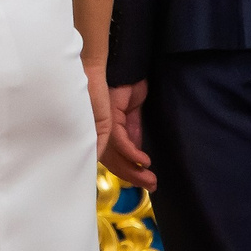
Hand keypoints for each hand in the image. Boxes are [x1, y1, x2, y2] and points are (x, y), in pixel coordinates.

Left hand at [102, 76, 155, 191]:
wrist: (126, 64)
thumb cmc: (128, 84)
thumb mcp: (133, 115)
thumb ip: (133, 133)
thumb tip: (137, 157)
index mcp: (105, 128)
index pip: (113, 156)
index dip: (127, 171)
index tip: (144, 182)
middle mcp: (100, 127)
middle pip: (112, 159)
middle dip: (132, 175)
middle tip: (150, 186)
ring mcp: (101, 122)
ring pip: (113, 153)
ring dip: (132, 169)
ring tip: (148, 179)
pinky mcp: (107, 115)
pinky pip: (118, 139)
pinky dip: (132, 152)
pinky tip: (143, 161)